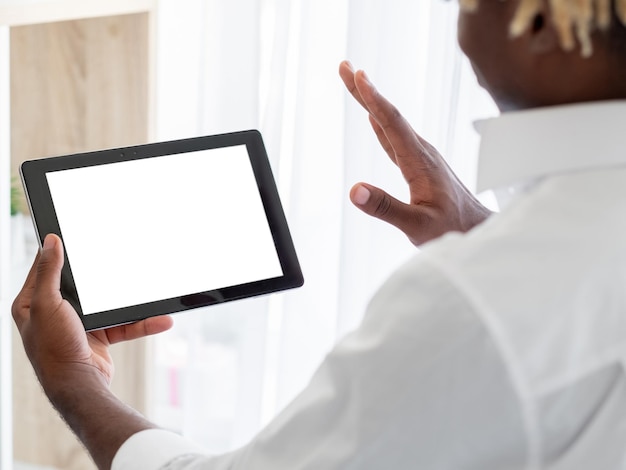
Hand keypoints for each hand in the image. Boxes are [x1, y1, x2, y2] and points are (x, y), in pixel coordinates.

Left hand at [12, 233, 173, 391]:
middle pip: (82, 285)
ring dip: (130, 303)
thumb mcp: (48, 304)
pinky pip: (124, 325)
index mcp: (32, 303)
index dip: (59, 251)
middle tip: (118, 257)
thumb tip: (50, 241)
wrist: (78, 387)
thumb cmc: (54, 350)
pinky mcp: (99, 337)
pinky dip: (142, 323)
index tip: (77, 236)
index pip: (45, 268)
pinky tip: (160, 319)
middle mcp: (54, 313)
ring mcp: (78, 326)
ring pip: (108, 305)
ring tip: (148, 292)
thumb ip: (50, 272)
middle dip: (103, 275)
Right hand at [339, 60, 491, 245]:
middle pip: (389, 115)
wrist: (477, 228)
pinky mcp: (420, 164)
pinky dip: (381, 123)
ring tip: (354, 85)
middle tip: (344, 66)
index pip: (392, 123)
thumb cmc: (451, 228)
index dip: (373, 99)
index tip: (356, 76)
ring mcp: (421, 156)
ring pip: (391, 124)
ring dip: (371, 103)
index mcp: (419, 161)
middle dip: (365, 90)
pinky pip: (395, 137)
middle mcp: (421, 152)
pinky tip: (374, 119)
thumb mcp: (416, 225)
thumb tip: (354, 191)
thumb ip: (385, 208)